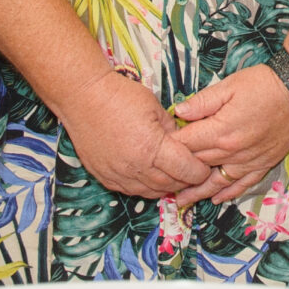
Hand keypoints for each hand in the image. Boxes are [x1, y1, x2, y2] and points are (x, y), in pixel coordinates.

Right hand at [59, 68, 214, 200]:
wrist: (84, 97)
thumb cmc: (120, 96)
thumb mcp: (155, 107)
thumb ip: (172, 129)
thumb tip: (182, 143)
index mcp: (152, 148)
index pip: (185, 170)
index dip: (199, 171)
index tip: (204, 167)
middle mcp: (135, 167)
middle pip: (169, 184)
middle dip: (185, 180)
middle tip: (192, 173)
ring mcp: (118, 174)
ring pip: (150, 192)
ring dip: (165, 186)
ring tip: (173, 176)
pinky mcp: (105, 176)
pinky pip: (130, 190)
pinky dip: (145, 187)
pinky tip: (150, 177)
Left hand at [169, 64, 288, 208]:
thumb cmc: (263, 85)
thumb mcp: (228, 86)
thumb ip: (202, 102)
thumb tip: (178, 111)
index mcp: (220, 132)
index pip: (186, 145)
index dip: (169, 147)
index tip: (157, 149)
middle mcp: (232, 152)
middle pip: (197, 165)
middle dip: (178, 172)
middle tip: (160, 179)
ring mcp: (247, 161)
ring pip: (216, 182)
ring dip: (197, 192)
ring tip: (181, 201)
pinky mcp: (262, 164)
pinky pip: (242, 185)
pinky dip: (228, 193)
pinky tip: (216, 199)